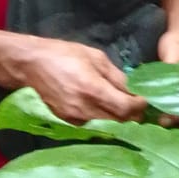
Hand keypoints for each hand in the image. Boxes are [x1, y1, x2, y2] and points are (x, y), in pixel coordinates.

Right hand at [18, 36, 145, 123]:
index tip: (146, 100)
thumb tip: (132, 89)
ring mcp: (75, 118)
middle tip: (138, 102)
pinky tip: (101, 104)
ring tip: (121, 102)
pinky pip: (92, 122)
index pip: (125, 109)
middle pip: (118, 120)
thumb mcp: (95, 57)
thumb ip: (115, 75)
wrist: (32, 64)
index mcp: (93, 89)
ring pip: (106, 123)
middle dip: (131, 113)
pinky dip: (101, 115)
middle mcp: (84, 109)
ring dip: (117, 115)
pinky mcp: (67, 121)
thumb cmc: (64, 54)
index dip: (139, 106)